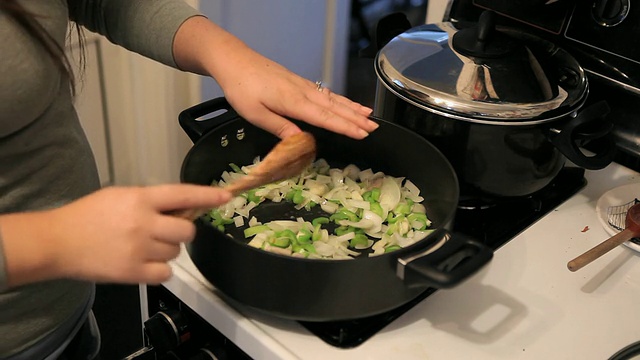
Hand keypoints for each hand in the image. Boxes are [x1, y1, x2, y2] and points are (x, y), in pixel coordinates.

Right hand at [0, 184, 231, 286]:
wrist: (58, 242)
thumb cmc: (88, 216)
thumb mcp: (120, 196)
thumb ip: (150, 201)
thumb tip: (180, 207)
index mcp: (140, 198)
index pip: (183, 194)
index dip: (207, 195)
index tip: (225, 197)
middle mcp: (144, 222)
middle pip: (187, 230)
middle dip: (181, 232)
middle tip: (165, 232)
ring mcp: (140, 249)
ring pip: (176, 253)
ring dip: (167, 251)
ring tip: (144, 247)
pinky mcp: (133, 272)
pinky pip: (166, 274)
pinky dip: (159, 270)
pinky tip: (143, 263)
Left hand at [173, 16, 378, 139]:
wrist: (234, 61)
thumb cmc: (241, 88)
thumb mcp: (255, 114)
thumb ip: (279, 127)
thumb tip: (301, 141)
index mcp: (293, 102)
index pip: (325, 117)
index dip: (345, 127)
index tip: (362, 134)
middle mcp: (302, 92)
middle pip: (334, 107)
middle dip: (355, 119)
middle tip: (374, 128)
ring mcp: (302, 86)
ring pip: (333, 98)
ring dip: (352, 108)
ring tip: (369, 116)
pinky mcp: (298, 83)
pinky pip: (326, 93)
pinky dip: (340, 99)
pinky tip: (347, 103)